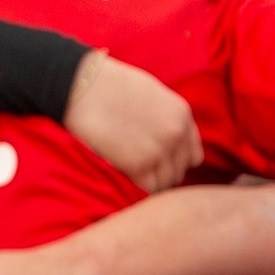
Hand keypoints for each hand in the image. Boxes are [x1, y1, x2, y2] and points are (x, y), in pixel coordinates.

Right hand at [61, 50, 201, 192]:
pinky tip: (120, 172)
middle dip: (160, 173)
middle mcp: (176, 133)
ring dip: (147, 181)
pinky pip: (147, 190)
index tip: (156, 161)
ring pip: (164, 184)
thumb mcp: (150, 93)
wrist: (81, 86)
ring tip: (126, 168)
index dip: (174, 161)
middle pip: (178, 172)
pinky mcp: (139, 164)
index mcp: (181, 113)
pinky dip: (135, 186)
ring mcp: (159, 150)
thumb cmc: (107, 85)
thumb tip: (167, 138)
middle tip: (136, 167)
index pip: (193, 155)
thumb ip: (166, 117)